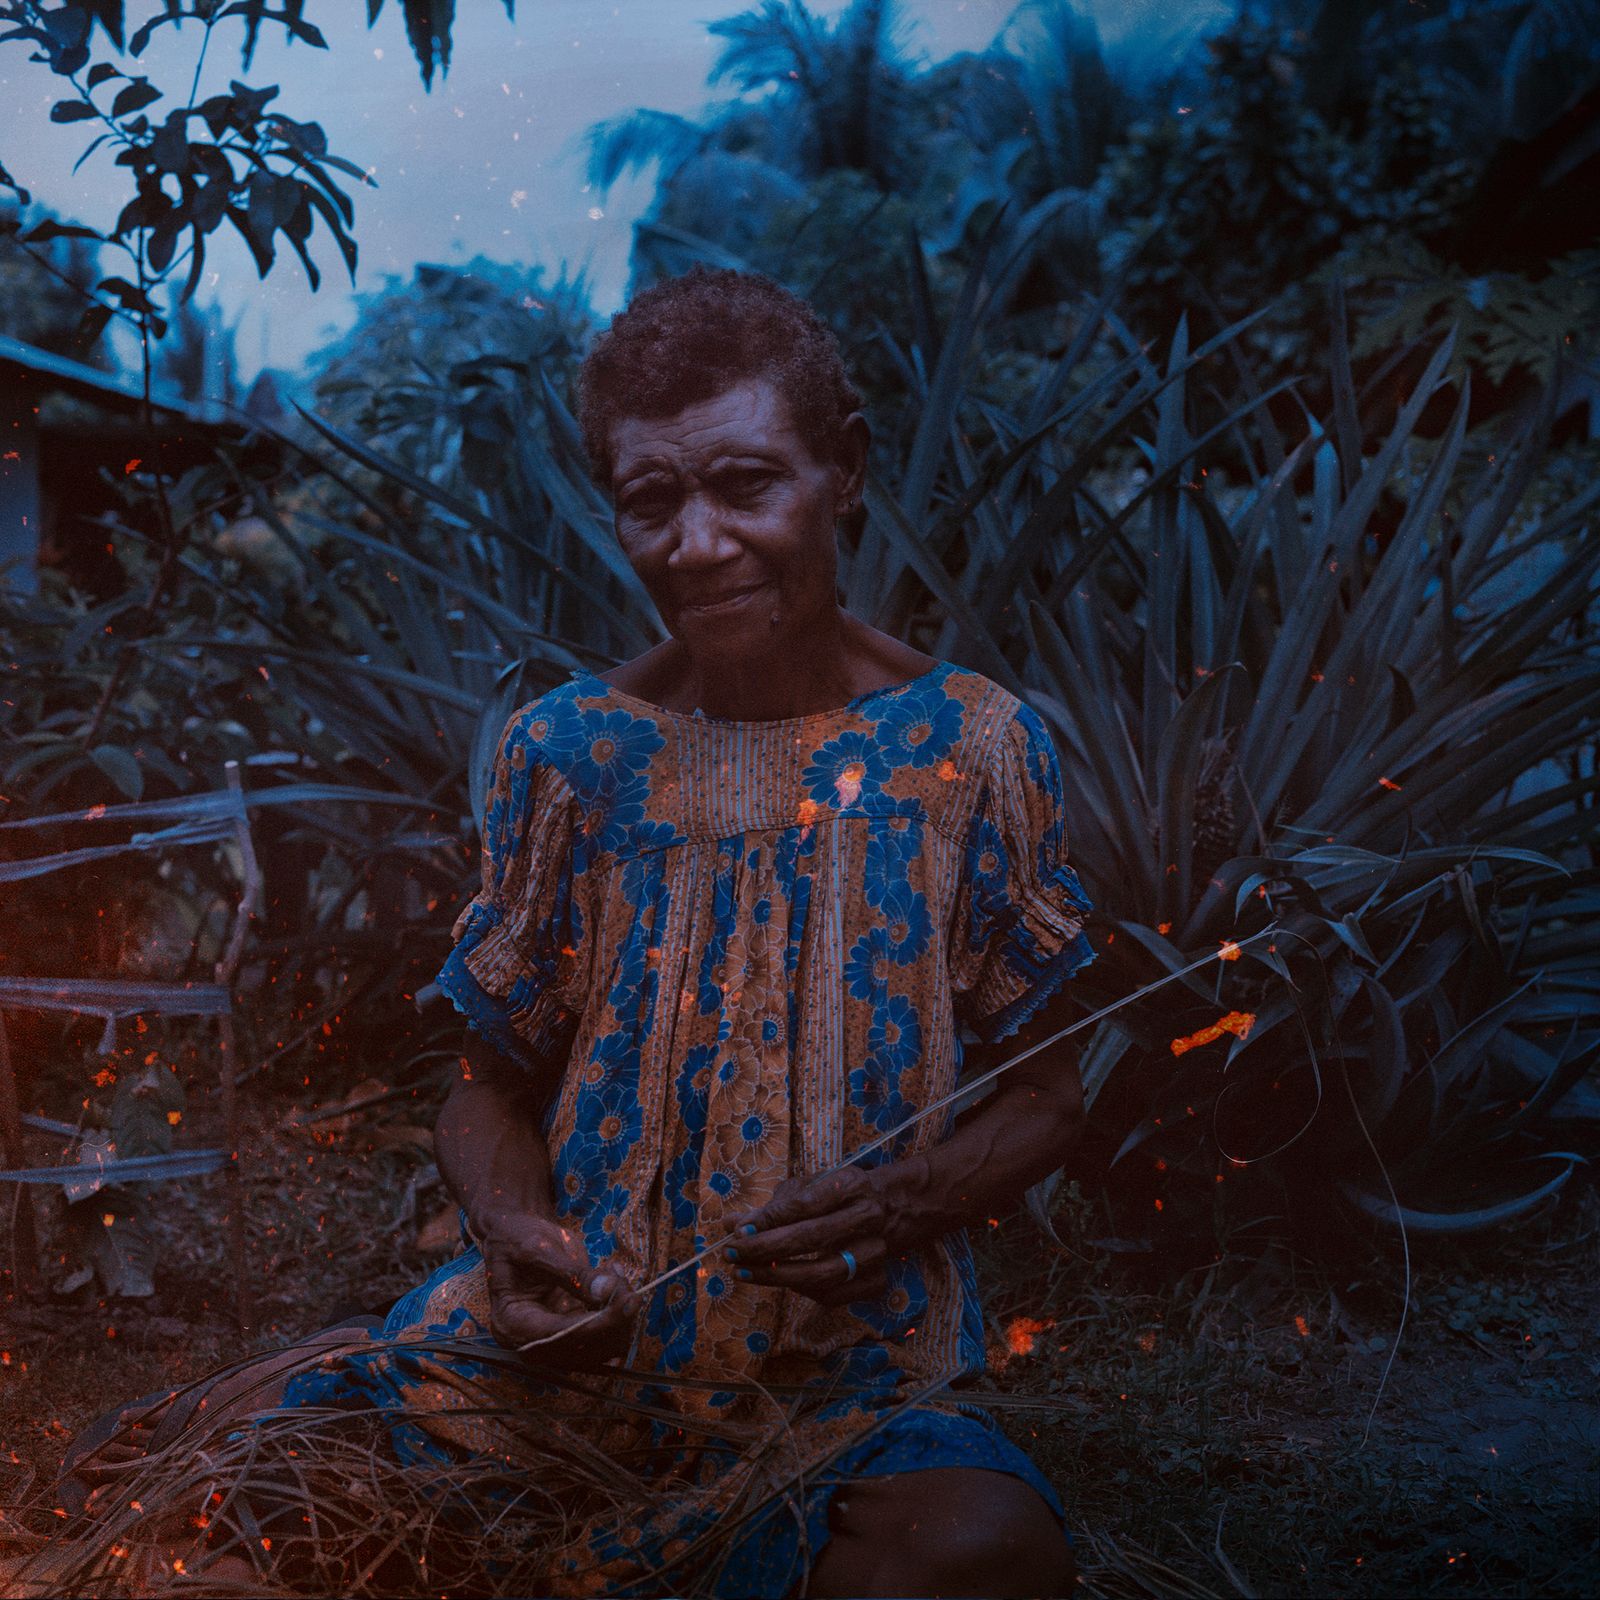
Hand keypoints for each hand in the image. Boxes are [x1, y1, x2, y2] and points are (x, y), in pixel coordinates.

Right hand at [480, 1212, 640, 1367]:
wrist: (516, 1238)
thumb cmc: (518, 1240)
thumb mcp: (540, 1250)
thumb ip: (573, 1274)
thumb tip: (607, 1292)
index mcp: (513, 1324)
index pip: (559, 1337)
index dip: (597, 1324)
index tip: (627, 1302)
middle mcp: (531, 1343)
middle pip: (583, 1351)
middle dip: (614, 1321)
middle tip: (626, 1283)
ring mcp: (553, 1343)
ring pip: (600, 1351)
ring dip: (620, 1319)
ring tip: (617, 1276)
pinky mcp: (572, 1336)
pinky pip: (604, 1339)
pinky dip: (618, 1316)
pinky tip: (616, 1283)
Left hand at [726, 1167, 907, 1307]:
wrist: (890, 1209)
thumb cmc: (837, 1196)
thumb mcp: (810, 1188)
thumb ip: (772, 1206)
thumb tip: (730, 1224)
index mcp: (851, 1185)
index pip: (805, 1204)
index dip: (769, 1219)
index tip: (737, 1230)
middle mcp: (868, 1217)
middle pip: (812, 1238)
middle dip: (765, 1249)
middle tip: (732, 1253)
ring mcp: (876, 1251)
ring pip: (821, 1274)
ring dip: (776, 1277)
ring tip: (744, 1272)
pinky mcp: (877, 1281)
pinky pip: (831, 1296)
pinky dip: (799, 1291)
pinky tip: (777, 1281)